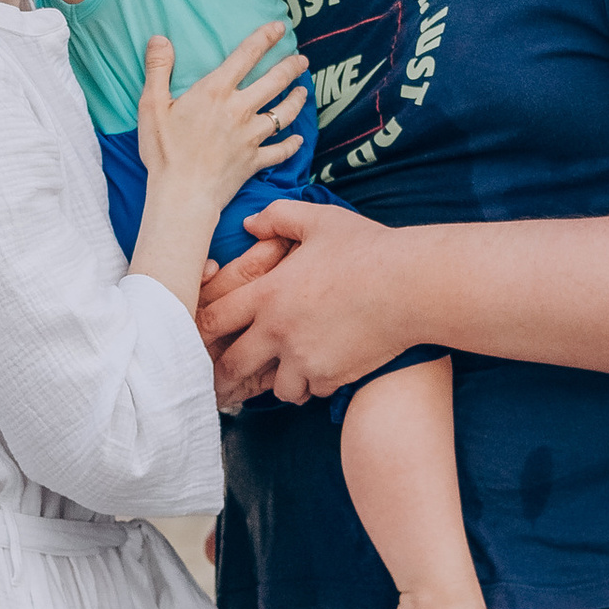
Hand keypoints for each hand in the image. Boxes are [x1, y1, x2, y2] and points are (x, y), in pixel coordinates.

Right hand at [136, 22, 309, 210]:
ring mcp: (250, 137)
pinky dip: (291, 145)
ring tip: (304, 89)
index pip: (246, 55)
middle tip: (301, 59)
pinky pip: (280, 151)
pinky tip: (299, 139)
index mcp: (216, 91)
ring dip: (296, 100)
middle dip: (290, 66)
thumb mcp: (151, 106)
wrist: (182, 195)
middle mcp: (239, 110)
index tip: (278, 27)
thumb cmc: (165, 152)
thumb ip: (158, 69)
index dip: (265, 38)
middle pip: (274, 81)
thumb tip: (160, 38)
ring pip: (283, 114)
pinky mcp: (254, 161)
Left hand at [195, 195, 415, 402]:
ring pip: (276, 386)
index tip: (196, 341)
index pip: (214, 319)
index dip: (200, 332)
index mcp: (268, 294)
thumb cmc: (368, 249)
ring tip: (290, 370)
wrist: (411, 287)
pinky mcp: (330, 377)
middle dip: (224, 377)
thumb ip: (278, 217)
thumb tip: (249, 224)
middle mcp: (278, 331)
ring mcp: (304, 358)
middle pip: (233, 365)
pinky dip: (314, 383)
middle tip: (219, 386)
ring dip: (280, 379)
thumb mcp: (320, 220)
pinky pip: (311, 390)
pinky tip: (325, 368)